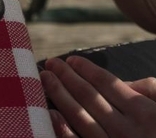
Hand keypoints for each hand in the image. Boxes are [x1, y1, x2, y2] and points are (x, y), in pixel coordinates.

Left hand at [41, 56, 155, 136]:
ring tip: (45, 79)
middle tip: (51, 64)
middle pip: (90, 97)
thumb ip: (151, 92)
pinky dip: (64, 130)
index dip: (88, 69)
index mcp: (147, 114)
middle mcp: (129, 130)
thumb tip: (126, 83)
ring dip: (60, 95)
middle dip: (67, 77)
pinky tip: (51, 115)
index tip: (72, 60)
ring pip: (81, 117)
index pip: (109, 84)